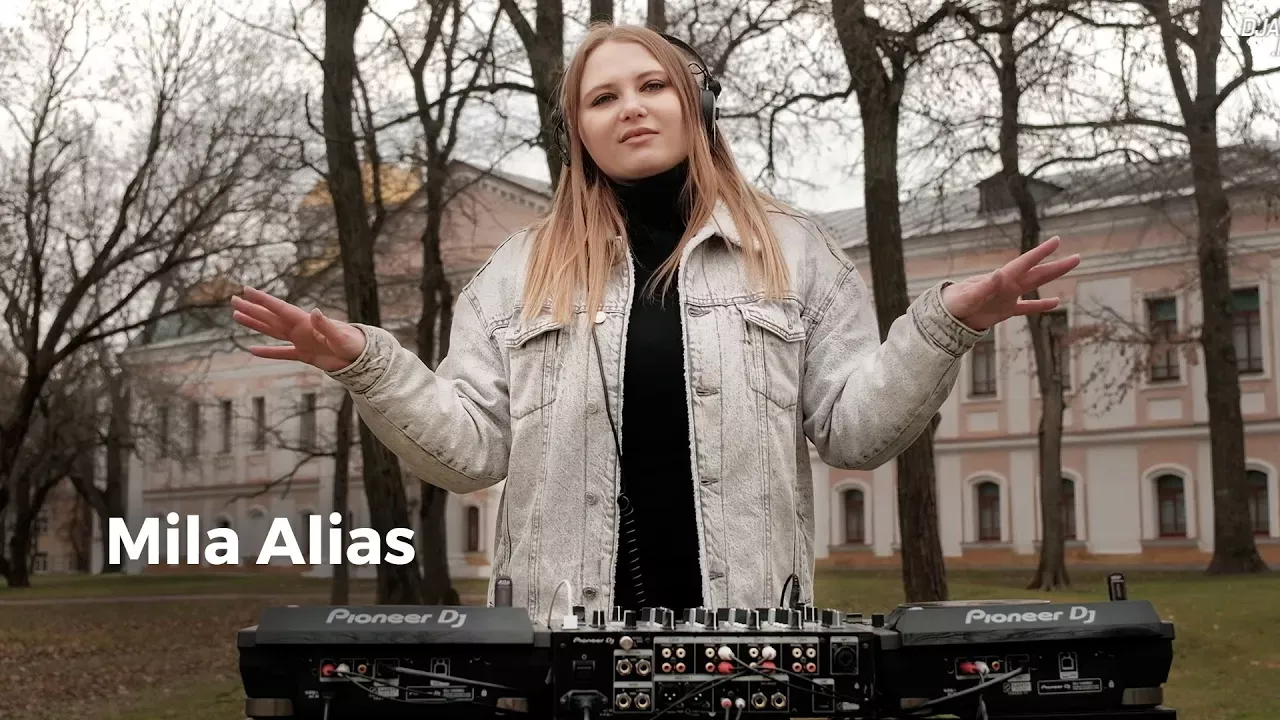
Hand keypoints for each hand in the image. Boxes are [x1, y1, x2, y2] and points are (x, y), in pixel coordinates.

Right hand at [230, 287, 366, 371]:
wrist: (363, 359)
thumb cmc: (354, 345)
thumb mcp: (341, 337)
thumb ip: (326, 326)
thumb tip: (315, 312)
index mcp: (306, 322)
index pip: (280, 308)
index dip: (263, 300)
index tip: (247, 290)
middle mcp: (301, 329)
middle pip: (270, 317)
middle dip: (252, 309)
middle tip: (233, 299)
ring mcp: (301, 341)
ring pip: (272, 331)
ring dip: (255, 325)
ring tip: (237, 316)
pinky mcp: (304, 355)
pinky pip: (281, 353)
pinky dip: (267, 352)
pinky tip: (251, 350)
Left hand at [941, 236, 1080, 330]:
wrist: (946, 316)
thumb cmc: (955, 302)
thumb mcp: (969, 295)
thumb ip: (984, 286)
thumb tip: (999, 275)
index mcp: (1001, 278)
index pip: (1025, 262)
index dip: (1041, 252)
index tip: (1056, 241)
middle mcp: (1008, 284)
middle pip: (1037, 273)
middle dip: (1056, 266)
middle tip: (1077, 257)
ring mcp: (1008, 296)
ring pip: (1035, 286)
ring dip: (1051, 278)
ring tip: (1069, 269)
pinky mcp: (1005, 310)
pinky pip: (1027, 308)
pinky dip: (1040, 306)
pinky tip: (1056, 302)